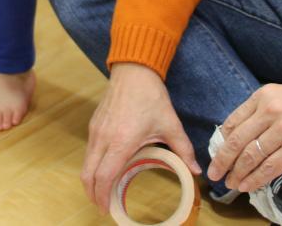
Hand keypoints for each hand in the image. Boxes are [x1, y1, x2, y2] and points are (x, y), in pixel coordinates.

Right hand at [81, 63, 199, 214]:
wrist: (134, 71)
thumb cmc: (151, 97)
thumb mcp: (171, 125)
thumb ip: (183, 150)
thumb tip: (196, 170)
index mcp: (122, 141)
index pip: (105, 176)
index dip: (102, 196)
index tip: (106, 209)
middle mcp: (104, 138)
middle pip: (88, 174)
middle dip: (92, 194)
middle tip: (102, 206)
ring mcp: (96, 131)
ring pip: (86, 164)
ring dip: (91, 180)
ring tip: (103, 192)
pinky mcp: (94, 125)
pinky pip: (89, 152)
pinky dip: (92, 166)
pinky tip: (105, 170)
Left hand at [207, 82, 281, 193]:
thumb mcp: (281, 97)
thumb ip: (260, 113)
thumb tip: (239, 136)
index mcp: (263, 96)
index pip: (233, 122)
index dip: (221, 143)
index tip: (217, 155)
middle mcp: (270, 111)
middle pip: (238, 141)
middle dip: (222, 161)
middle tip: (215, 173)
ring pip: (251, 157)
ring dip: (238, 173)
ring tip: (231, 183)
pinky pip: (269, 168)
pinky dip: (255, 179)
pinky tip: (247, 186)